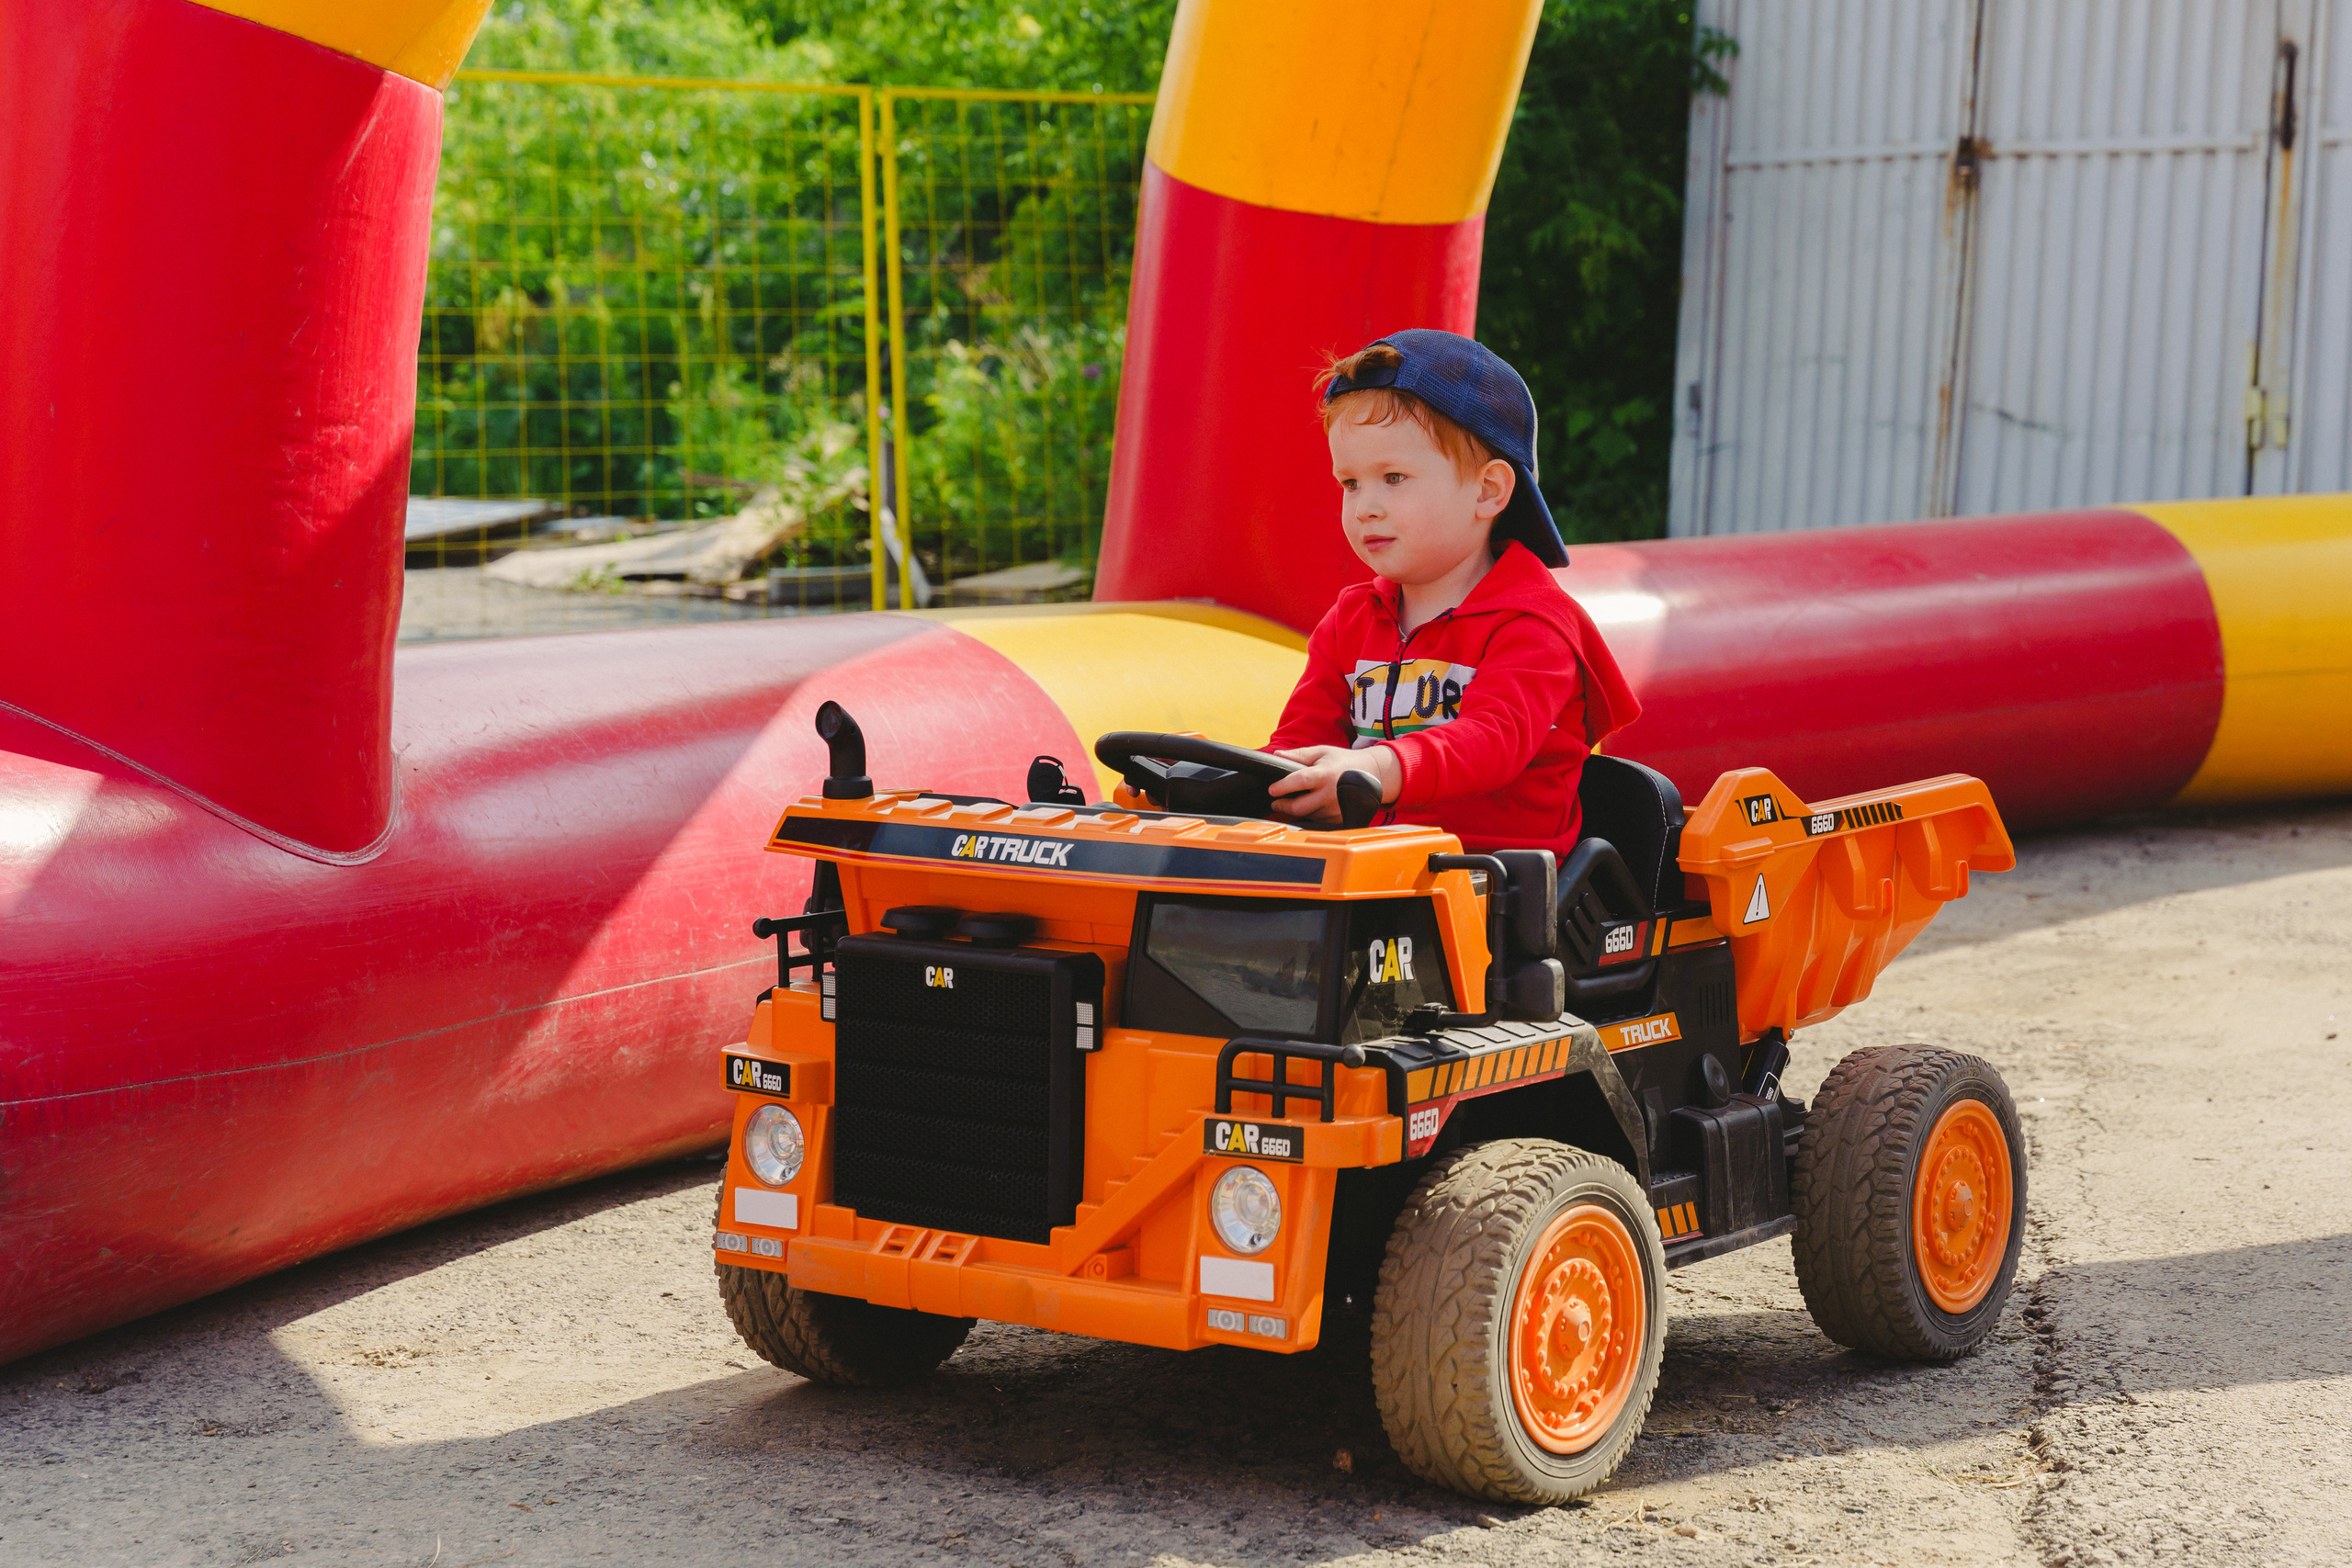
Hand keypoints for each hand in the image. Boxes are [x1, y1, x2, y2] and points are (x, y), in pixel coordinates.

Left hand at [1267, 744, 1400, 824]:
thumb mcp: (1322, 752)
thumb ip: (1298, 755)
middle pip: (1299, 807)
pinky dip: (1310, 815)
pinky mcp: (1339, 818)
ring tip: (1293, 801)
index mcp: (1324, 774)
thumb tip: (1277, 756)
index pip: (1298, 782)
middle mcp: (1330, 794)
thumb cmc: (1343, 761)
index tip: (1272, 789)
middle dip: (1283, 805)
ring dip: (1296, 810)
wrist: (1373, 773)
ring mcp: (1335, 808)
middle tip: (1276, 801)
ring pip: (1307, 816)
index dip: (1282, 787)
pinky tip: (1309, 806)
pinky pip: (1318, 821)